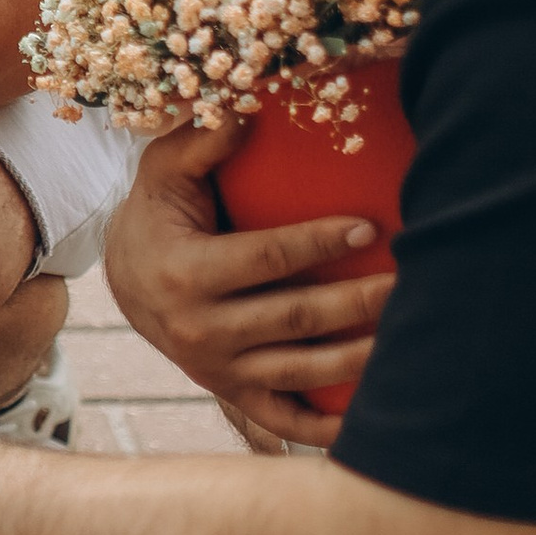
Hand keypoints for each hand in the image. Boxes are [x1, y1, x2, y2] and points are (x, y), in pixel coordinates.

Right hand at [103, 117, 393, 450]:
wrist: (126, 279)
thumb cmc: (158, 213)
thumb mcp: (164, 170)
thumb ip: (204, 139)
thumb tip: (249, 106)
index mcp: (185, 273)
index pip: (266, 259)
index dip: (319, 243)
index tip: (370, 225)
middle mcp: (200, 330)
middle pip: (295, 319)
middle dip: (357, 302)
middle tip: (409, 281)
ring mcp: (217, 369)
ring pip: (301, 372)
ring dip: (359, 358)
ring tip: (409, 336)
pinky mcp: (231, 393)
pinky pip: (284, 420)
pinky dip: (327, 428)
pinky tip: (372, 417)